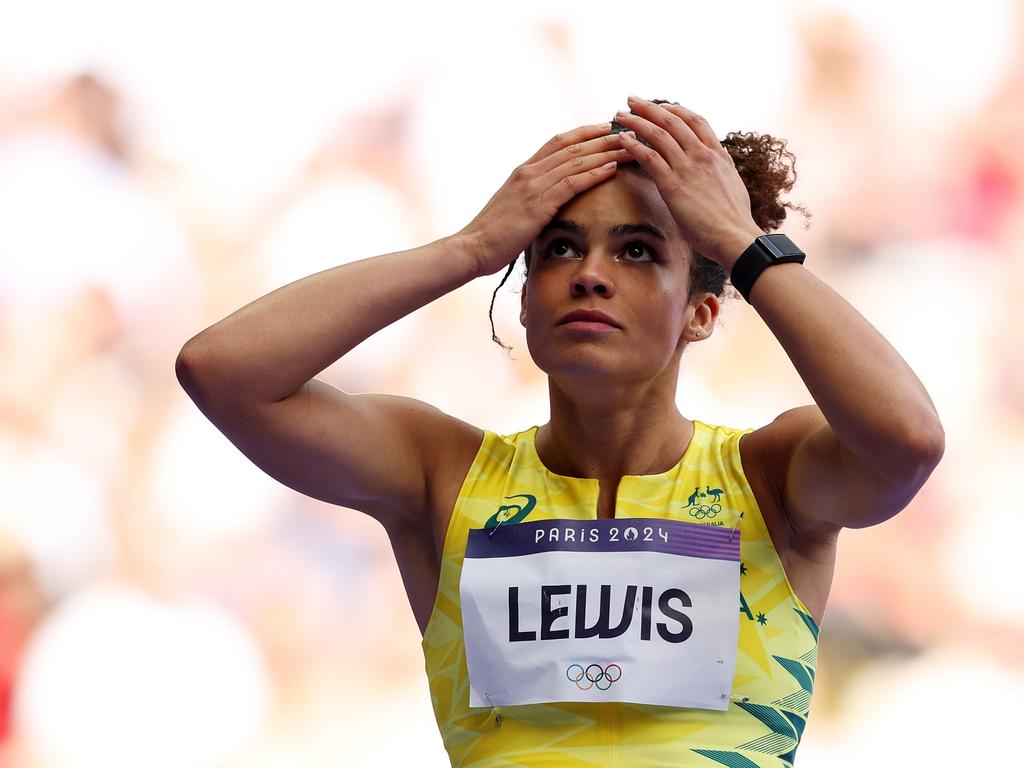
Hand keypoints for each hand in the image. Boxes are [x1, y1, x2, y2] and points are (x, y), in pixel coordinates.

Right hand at [457, 123, 631, 276]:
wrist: (473, 247)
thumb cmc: (492, 233)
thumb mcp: (513, 207)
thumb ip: (531, 197)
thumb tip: (549, 200)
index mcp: (523, 170)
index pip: (559, 142)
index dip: (585, 132)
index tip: (607, 127)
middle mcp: (529, 172)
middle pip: (573, 146)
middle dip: (603, 138)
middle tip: (629, 131)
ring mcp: (533, 186)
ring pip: (576, 161)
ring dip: (606, 151)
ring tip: (630, 146)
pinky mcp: (538, 204)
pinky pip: (572, 183)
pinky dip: (594, 173)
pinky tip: (612, 167)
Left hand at [614, 97, 761, 267]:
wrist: (735, 237)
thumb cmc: (734, 220)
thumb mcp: (733, 186)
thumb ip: (721, 172)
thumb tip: (717, 169)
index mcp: (718, 155)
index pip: (696, 121)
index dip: (675, 110)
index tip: (661, 106)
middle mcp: (703, 155)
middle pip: (673, 121)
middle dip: (650, 108)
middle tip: (632, 100)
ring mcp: (688, 168)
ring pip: (658, 134)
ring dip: (636, 121)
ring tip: (620, 115)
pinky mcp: (673, 185)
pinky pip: (649, 157)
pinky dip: (633, 145)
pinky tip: (622, 139)